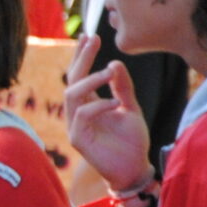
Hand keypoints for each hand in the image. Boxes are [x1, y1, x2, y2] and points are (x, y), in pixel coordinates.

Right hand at [62, 37, 154, 193]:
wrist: (135, 170)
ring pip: (72, 96)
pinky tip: (115, 103)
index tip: (90, 36)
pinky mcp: (78, 140)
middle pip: (72, 80)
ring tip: (109, 73)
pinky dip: (99, 106)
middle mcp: (77, 114)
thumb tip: (115, 62)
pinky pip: (82, 116)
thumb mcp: (131, 108)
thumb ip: (123, 88)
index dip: (82, 56)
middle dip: (81, 59)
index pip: (79, 76)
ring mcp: (75, 127)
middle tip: (93, 40)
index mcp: (88, 105)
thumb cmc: (132, 142)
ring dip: (90, 81)